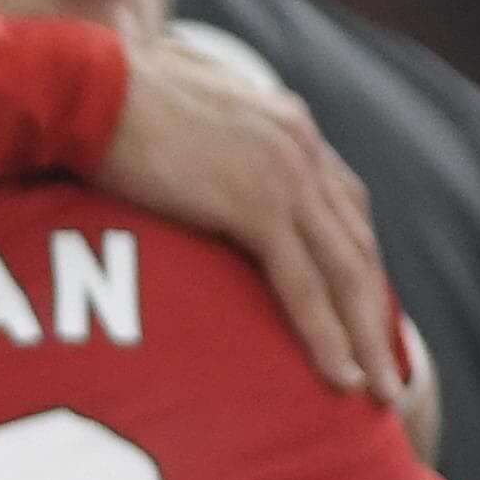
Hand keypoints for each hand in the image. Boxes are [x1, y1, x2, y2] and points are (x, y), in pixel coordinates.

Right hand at [95, 35, 400, 400]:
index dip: (358, 261)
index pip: (344, 203)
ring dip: (369, 335)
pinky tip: (342, 376)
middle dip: (377, 311)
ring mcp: (284, 176)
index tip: (364, 310)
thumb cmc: (109, 101)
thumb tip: (188, 162)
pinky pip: (305, 285)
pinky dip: (328, 335)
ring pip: (346, 271)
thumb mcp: (182, 120)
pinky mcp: (257, 206)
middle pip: (358, 243)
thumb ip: (207, 142)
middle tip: (391, 367)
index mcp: (286, 124)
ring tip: (380, 390)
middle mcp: (300, 147)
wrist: (89, 89)